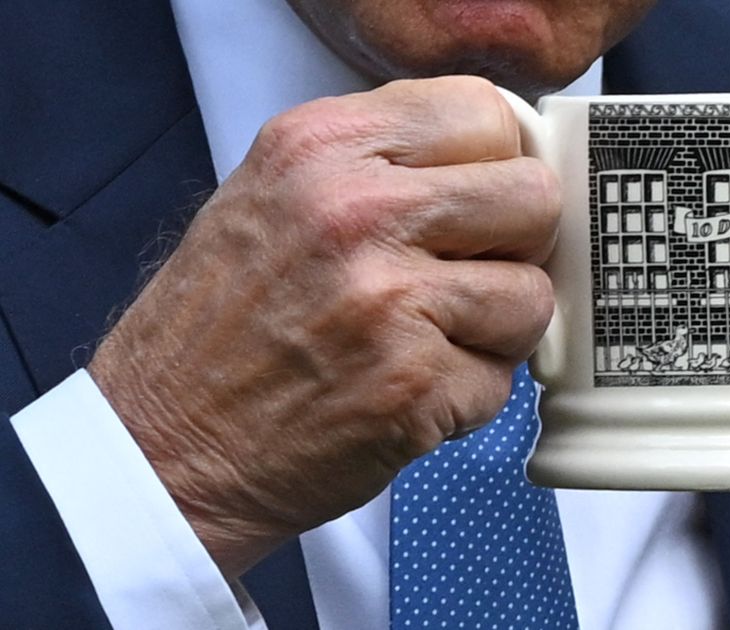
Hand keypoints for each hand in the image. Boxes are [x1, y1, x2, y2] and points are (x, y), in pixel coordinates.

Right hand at [87, 76, 558, 578]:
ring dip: (495, 330)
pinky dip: (467, 394)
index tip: (480, 202)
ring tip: (428, 342)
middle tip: (467, 274)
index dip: (497, 165)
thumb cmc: (219, 327)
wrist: (166, 445)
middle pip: (532, 198)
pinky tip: (407, 392)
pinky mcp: (416, 386)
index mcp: (323, 147)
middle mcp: (358, 212)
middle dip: (516, 244)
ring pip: (533, 296)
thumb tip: (500, 160)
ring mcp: (390, 301)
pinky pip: (504, 378)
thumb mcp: (277, 195)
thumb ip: (384, 163)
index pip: (486, 113)